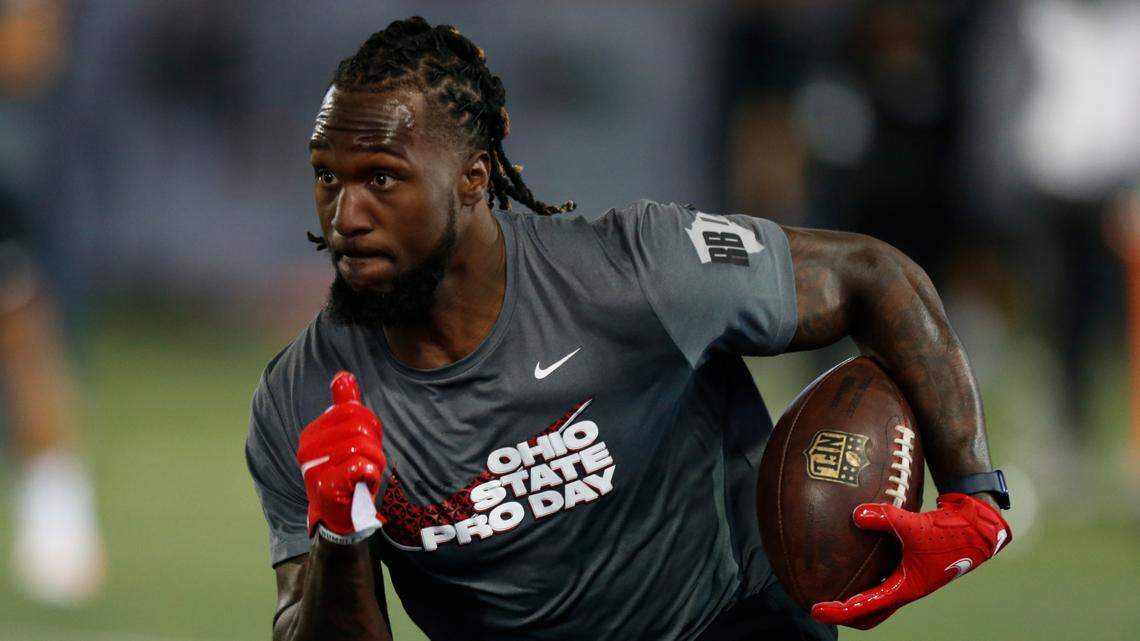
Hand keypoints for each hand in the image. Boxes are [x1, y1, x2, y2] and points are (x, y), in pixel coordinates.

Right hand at [296, 371, 385, 544]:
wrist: (337, 517)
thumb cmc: (345, 474)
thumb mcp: (345, 438)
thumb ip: (344, 406)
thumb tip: (343, 375)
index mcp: (313, 432)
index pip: (353, 411)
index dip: (371, 427)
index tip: (369, 444)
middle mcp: (308, 447)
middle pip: (360, 427)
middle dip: (375, 446)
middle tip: (369, 464)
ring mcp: (314, 467)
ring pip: (363, 447)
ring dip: (375, 463)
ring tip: (365, 475)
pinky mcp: (325, 487)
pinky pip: (358, 467)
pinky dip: (369, 472)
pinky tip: (364, 479)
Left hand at [811, 493, 1011, 629]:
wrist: (979, 527)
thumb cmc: (952, 532)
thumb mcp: (915, 525)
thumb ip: (885, 518)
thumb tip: (856, 514)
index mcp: (906, 588)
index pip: (866, 607)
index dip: (839, 611)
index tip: (816, 610)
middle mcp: (906, 588)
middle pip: (870, 614)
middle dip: (846, 615)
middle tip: (821, 608)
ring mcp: (909, 578)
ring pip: (877, 599)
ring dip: (855, 599)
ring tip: (831, 588)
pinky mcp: (910, 565)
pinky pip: (882, 576)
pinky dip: (866, 575)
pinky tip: (851, 557)